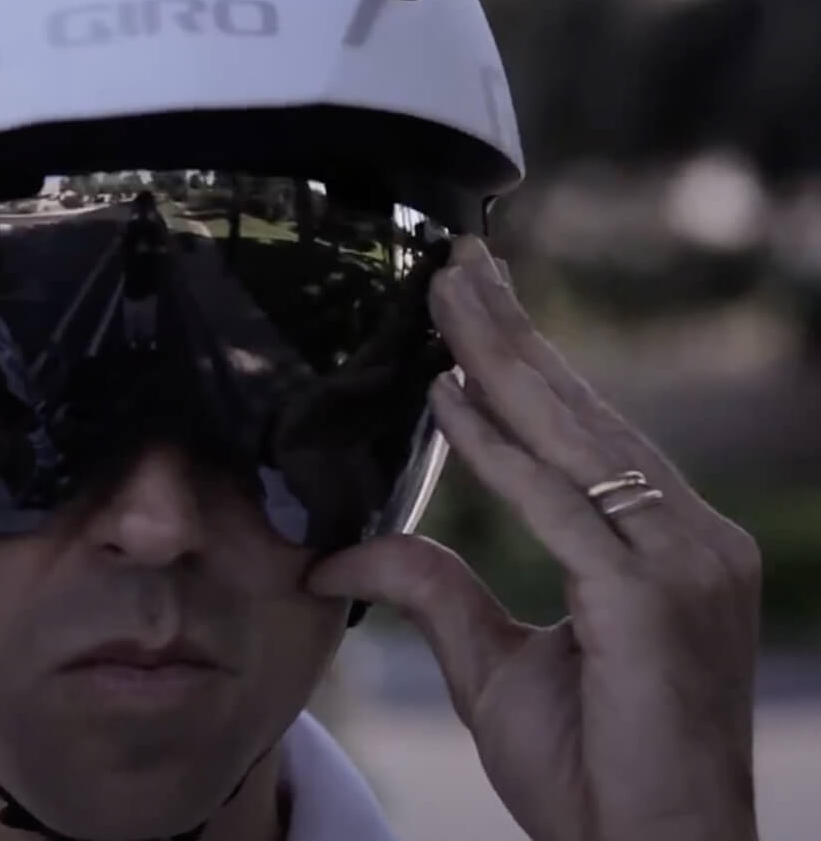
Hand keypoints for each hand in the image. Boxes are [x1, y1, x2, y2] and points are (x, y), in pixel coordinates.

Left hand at [307, 237, 760, 840]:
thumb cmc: (592, 773)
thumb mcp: (490, 665)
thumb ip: (434, 590)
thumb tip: (345, 551)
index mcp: (664, 548)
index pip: (582, 436)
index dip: (525, 366)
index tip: (474, 308)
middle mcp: (690, 540)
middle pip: (582, 414)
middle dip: (512, 333)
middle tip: (459, 261)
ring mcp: (685, 564)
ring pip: (575, 439)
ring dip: (504, 358)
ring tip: (451, 291)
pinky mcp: (658, 598)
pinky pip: (560, 504)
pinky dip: (502, 446)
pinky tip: (450, 392)